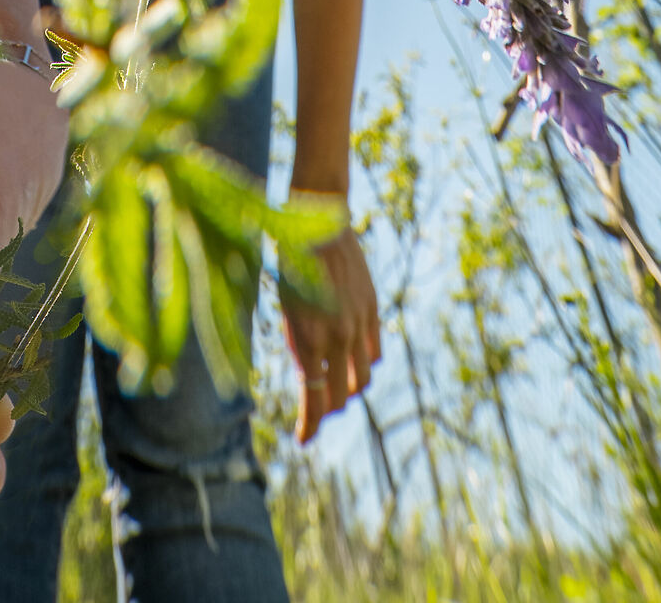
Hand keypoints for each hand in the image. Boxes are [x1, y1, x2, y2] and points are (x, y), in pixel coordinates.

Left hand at [280, 223, 381, 444]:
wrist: (319, 221)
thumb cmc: (290, 264)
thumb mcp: (286, 310)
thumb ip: (300, 347)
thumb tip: (311, 380)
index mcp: (307, 339)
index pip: (314, 401)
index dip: (310, 426)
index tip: (303, 439)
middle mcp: (336, 336)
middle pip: (339, 397)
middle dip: (326, 411)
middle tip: (316, 413)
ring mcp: (359, 324)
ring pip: (362, 380)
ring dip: (347, 391)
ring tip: (335, 389)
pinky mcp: (373, 310)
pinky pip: (374, 353)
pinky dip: (364, 364)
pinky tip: (351, 362)